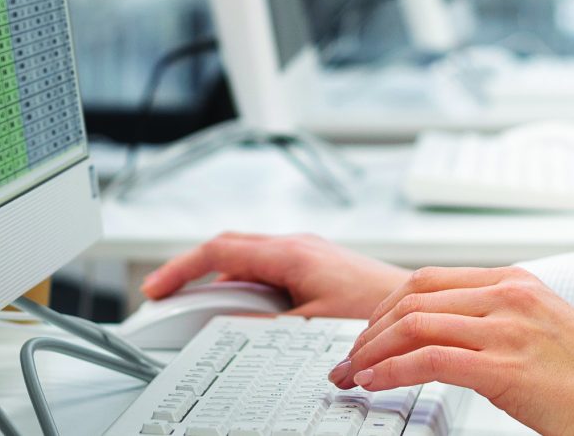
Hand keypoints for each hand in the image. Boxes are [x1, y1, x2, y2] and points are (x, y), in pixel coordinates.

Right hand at [138, 232, 408, 318]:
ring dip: (221, 282)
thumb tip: (226, 327)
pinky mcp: (317, 266)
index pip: (219, 250)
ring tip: (199, 310)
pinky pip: (267, 269)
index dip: (182, 269)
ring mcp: (308, 254)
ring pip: (248, 259)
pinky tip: (243, 311)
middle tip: (167, 297)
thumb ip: (264, 324)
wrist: (417, 310)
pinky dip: (245, 286)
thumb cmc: (375, 311)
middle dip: (193, 272)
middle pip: (229, 249)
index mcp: (291, 253)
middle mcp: (297, 246)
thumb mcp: (309, 325)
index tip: (157, 289)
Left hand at [331, 266, 573, 435]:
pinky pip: (427, 360)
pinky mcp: (505, 366)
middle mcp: (510, 296)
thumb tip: (448, 342)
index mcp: (518, 283)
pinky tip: (377, 384)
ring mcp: (507, 328)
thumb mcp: (545, 333)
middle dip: (370, 329)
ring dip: (371, 352)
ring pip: (412, 324)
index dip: (387, 308)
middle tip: (350, 359)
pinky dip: (391, 371)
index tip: (368, 335)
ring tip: (354, 376)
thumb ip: (500, 325)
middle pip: (412, 297)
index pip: (429, 280)